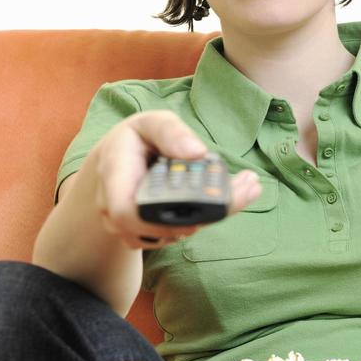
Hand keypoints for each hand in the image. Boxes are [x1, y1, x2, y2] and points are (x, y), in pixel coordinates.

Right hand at [92, 110, 260, 249]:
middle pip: (160, 229)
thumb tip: (196, 152)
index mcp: (114, 177)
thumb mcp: (149, 124)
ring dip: (211, 216)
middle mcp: (116, 211)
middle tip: (246, 188)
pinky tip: (227, 198)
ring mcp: (131, 229)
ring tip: (245, 188)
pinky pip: (176, 234)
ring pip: (173, 234)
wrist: (117, 164)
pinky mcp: (149, 236)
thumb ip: (170, 132)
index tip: (200, 211)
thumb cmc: (135, 140)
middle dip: (206, 215)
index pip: (126, 212)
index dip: (162, 220)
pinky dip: (204, 219)